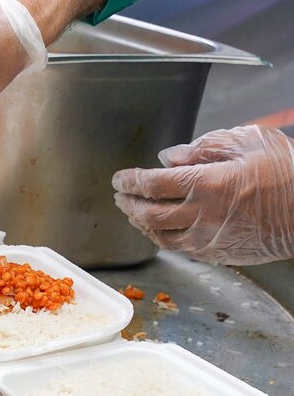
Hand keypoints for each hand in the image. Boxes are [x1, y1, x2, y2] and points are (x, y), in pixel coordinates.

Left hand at [112, 125, 293, 265]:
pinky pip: (181, 248)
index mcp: (207, 183)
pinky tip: (160, 229)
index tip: (119, 179)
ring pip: (160, 236)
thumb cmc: (288, 170)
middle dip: (128, 204)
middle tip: (120, 196)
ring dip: (141, 223)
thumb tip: (168, 157)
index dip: (129, 181)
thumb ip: (204, 147)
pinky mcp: (220, 253)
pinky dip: (163, 238)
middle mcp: (203, 214)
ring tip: (133, 213)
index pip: (151, 184)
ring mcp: (210, 238)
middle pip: (147, 213)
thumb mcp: (249, 142)